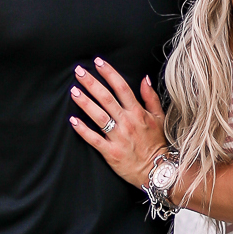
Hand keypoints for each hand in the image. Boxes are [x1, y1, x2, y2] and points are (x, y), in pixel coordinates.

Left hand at [68, 59, 168, 186]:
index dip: (109, 73)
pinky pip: (94, 139)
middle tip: (78, 72)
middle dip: (92, 83)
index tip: (98, 62)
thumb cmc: (157, 144)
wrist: (157, 171)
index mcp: (138, 113)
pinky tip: (73, 120)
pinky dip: (83, 130)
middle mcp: (127, 122)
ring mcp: (118, 137)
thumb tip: (145, 79)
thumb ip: (151, 98)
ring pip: (99, 116)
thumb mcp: (159, 118)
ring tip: (73, 91)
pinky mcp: (111, 152)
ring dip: (85, 103)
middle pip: (106, 98)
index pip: (122, 88)